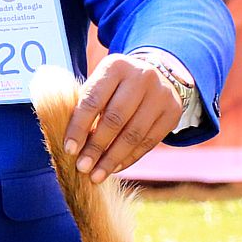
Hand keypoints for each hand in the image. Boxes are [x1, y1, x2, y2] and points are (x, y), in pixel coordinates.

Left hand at [62, 52, 183, 182]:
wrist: (156, 73)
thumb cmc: (115, 85)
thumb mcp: (99, 83)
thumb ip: (85, 106)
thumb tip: (70, 145)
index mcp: (115, 66)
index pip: (92, 101)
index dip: (79, 128)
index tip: (69, 150)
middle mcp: (141, 76)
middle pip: (115, 119)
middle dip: (96, 147)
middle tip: (82, 167)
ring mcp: (160, 94)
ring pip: (133, 134)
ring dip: (112, 159)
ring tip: (96, 175)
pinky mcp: (172, 111)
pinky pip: (148, 142)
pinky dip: (129, 158)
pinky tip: (115, 168)